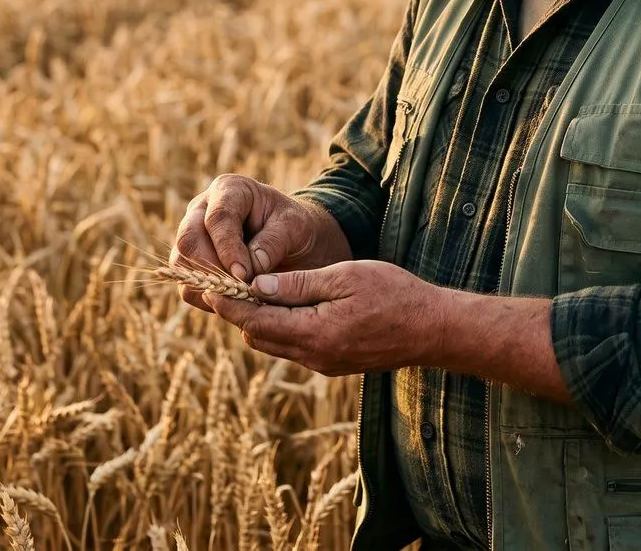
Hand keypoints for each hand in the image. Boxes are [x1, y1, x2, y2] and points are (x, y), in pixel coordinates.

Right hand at [169, 174, 351, 311]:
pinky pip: (187, 286)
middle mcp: (202, 210)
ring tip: (239, 297)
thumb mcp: (294, 226)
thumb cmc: (293, 227)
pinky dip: (207, 298)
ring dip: (207, 286)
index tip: (244, 274)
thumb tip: (249, 271)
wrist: (293, 242)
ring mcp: (192, 237)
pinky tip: (233, 302)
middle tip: (238, 289)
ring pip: (182, 264)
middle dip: (211, 269)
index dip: (227, 248)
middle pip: (189, 239)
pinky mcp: (191, 265)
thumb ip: (273, 243)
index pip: (217, 218)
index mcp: (229, 190)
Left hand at [206, 261, 442, 376]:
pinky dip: (280, 327)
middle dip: (236, 311)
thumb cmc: (394, 294)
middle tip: (218, 283)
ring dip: (258, 320)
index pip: (255, 321)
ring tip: (243, 290)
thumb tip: (256, 285)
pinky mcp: (333, 363)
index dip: (228, 303)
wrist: (433, 329)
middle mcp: (314, 356)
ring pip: (274, 343)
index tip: (206, 284)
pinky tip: (280, 304)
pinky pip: (294, 347)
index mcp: (315, 333)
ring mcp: (324, 364)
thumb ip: (300, 284)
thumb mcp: (346, 277)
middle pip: (258, 336)